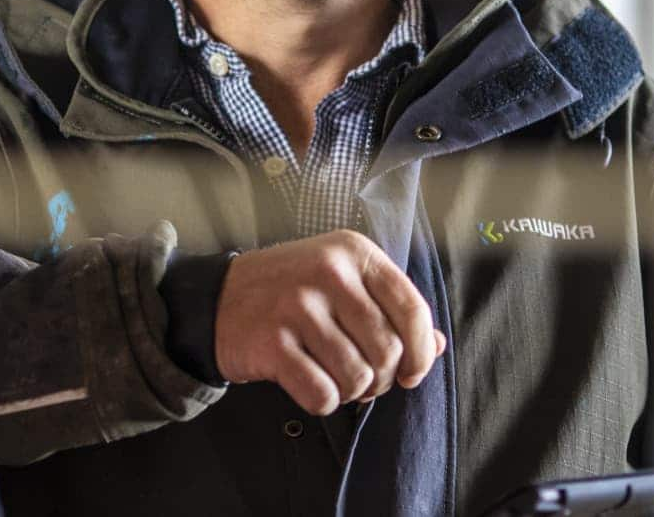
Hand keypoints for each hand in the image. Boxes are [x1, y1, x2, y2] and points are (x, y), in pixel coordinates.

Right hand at [212, 229, 447, 415]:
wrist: (216, 299)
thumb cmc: (291, 293)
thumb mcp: (343, 282)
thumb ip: (390, 310)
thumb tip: (437, 347)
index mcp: (353, 251)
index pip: (412, 309)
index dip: (421, 352)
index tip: (413, 373)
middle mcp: (328, 271)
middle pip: (388, 350)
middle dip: (382, 379)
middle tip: (363, 379)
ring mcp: (298, 305)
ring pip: (357, 376)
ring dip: (351, 392)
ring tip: (334, 379)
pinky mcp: (272, 342)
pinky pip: (322, 394)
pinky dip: (322, 401)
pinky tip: (310, 384)